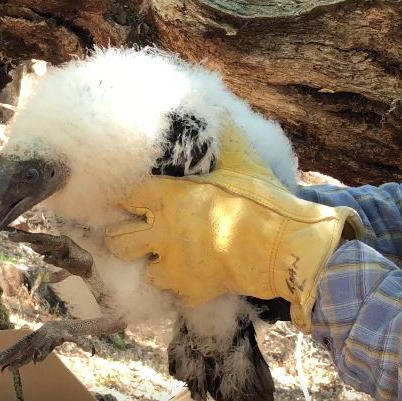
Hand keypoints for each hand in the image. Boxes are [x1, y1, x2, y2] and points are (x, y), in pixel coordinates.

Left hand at [105, 119, 361, 332]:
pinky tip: (195, 279)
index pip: (128, 197)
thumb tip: (216, 105)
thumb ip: (222, 137)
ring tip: (168, 260)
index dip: (126, 198)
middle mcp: (162, 232)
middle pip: (118, 241)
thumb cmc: (260, 198)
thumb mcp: (242, 158)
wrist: (283, 244)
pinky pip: (177, 294)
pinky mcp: (192, 289)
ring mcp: (176, 264)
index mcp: (168, 198)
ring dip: (156, 266)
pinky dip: (185, 288)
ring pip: (146, 271)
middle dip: (121, 237)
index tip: (130, 200)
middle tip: (133, 235)